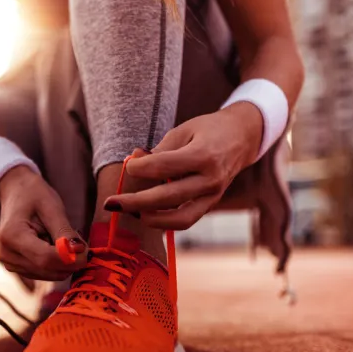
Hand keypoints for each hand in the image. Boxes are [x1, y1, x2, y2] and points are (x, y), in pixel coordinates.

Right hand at [0, 166, 87, 280]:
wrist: (15, 194)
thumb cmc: (33, 195)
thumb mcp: (52, 207)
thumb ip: (65, 232)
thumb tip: (80, 252)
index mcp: (12, 236)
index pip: (45, 258)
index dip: (70, 258)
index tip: (87, 249)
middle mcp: (7, 254)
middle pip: (48, 269)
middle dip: (70, 261)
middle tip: (79, 241)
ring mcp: (10, 264)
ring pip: (49, 274)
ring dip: (64, 262)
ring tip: (61, 238)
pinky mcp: (17, 268)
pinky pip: (45, 274)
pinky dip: (56, 263)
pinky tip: (53, 245)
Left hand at [104, 102, 262, 229]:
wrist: (242, 137)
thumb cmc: (208, 130)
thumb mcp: (183, 130)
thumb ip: (159, 150)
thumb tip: (133, 163)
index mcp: (204, 155)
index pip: (164, 166)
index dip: (140, 168)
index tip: (128, 166)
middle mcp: (211, 179)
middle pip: (168, 197)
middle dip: (135, 202)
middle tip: (110, 202)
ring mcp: (213, 195)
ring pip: (179, 218)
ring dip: (149, 218)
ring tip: (127, 211)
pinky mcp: (211, 205)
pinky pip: (186, 220)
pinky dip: (164, 221)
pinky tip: (145, 214)